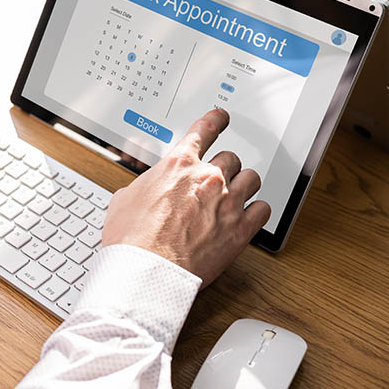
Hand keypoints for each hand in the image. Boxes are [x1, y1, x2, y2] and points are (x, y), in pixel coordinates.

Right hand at [101, 109, 269, 286]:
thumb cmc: (132, 239)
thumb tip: (146, 188)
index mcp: (179, 164)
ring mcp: (227, 202)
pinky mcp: (240, 229)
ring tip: (236, 196)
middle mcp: (207, 177)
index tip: (222, 117)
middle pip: (231, 157)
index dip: (217, 119)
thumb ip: (145, 185)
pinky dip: (257, 212)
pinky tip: (249, 217)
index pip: (206, 129)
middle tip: (218, 180)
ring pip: (252, 178)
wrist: (146, 271)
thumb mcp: (125, 198)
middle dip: (225, 167)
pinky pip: (263, 209)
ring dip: (244, 185)